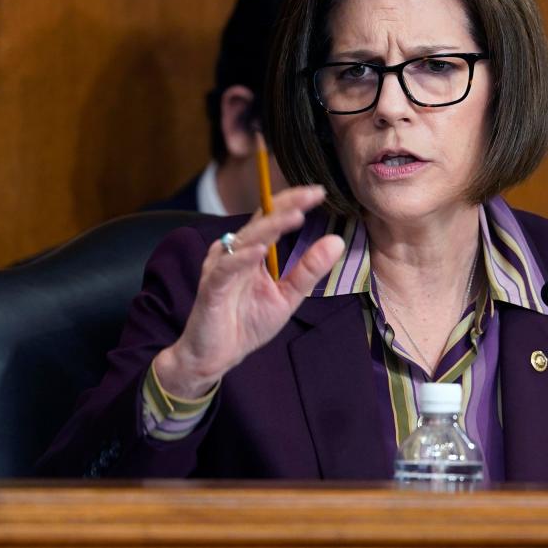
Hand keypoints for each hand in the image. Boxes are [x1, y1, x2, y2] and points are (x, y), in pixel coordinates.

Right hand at [154, 185, 344, 398]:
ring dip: (271, 227)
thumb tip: (337, 241)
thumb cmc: (248, 322)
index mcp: (253, 250)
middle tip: (313, 194)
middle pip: (261, 220)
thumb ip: (308, 269)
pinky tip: (261, 250)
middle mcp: (234, 251)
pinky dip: (243, 258)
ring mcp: (221, 267)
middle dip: (288, 205)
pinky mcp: (211, 287)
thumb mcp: (287, 295)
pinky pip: (226, 268)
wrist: (217, 356)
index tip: (319, 191)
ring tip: (295, 216)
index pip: (273, 217)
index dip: (294, 202)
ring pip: (246, 239)